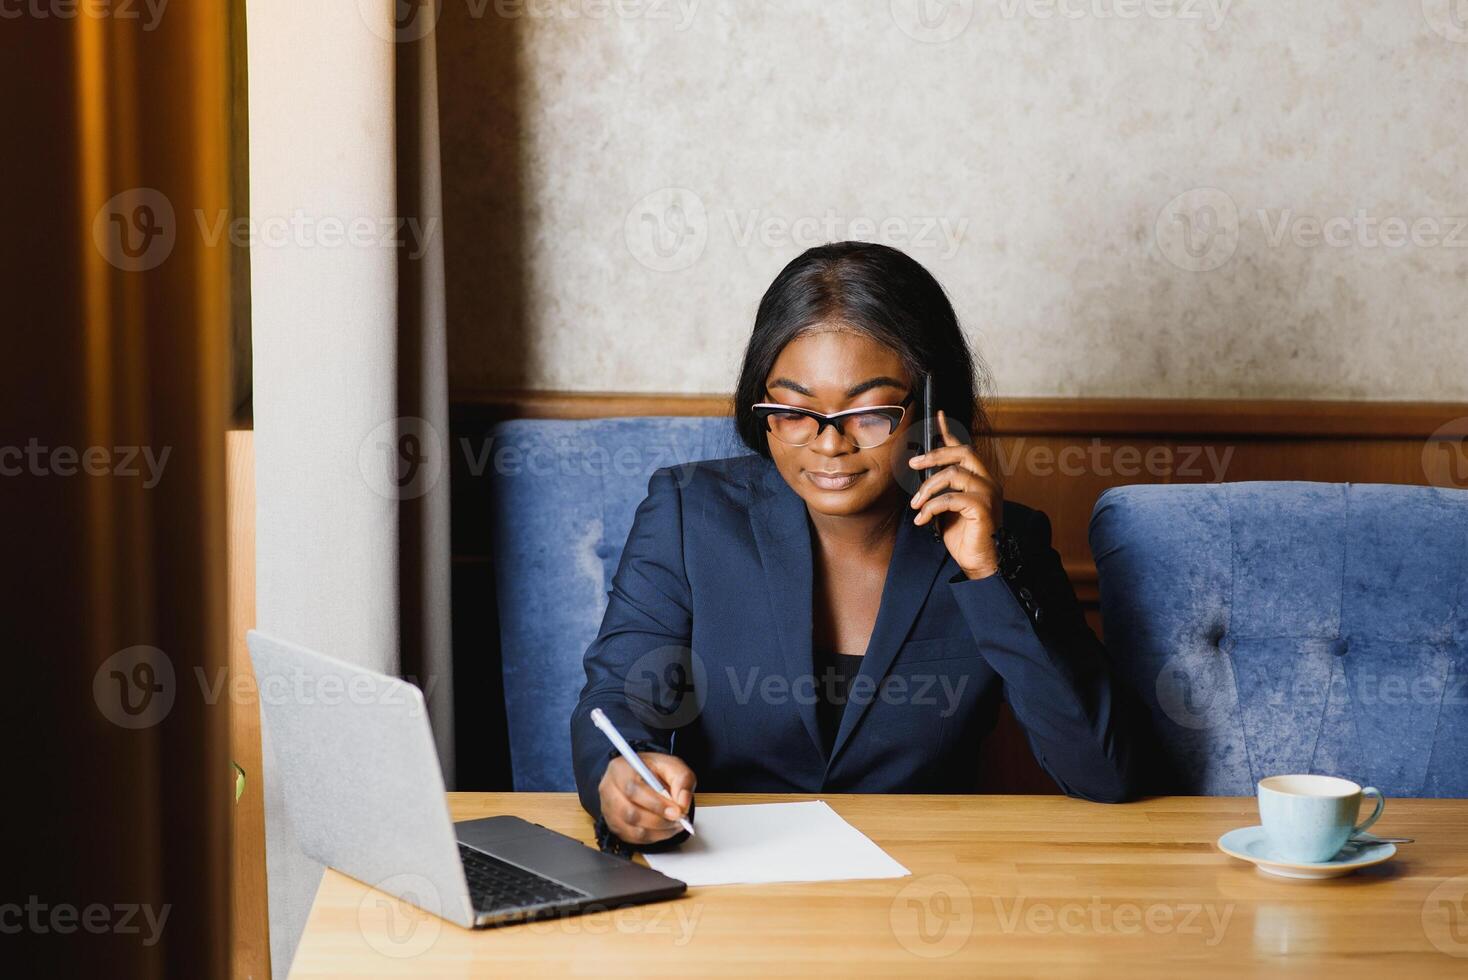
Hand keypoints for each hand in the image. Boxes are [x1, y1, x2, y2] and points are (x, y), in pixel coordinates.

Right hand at [598, 752, 695, 844]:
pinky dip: (654, 837)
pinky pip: (635, 839)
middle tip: (679, 820)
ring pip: (633, 830)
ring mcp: (609, 810)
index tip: (676, 811)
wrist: (642, 775)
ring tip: (676, 824)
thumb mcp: (673, 766)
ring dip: (659, 831)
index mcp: (620, 768)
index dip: (656, 803)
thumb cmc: (653, 770)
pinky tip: (666, 828)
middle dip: (660, 820)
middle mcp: (609, 790)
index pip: (633, 789)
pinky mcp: (615, 826)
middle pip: (630, 813)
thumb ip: (682, 781)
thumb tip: (682, 803)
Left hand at [907, 409, 1003, 578]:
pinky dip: (932, 507)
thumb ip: (940, 489)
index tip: (937, 414)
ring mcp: (989, 494)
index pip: (964, 448)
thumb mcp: (946, 508)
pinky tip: (923, 520)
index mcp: (980, 479)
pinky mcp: (984, 508)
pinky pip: (952, 498)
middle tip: (913, 464)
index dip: (949, 431)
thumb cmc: (964, 537)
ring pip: (954, 474)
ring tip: (917, 505)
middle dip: (934, 454)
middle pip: (962, 452)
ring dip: (928, 488)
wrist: (979, 563)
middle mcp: (988, 482)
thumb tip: (921, 474)